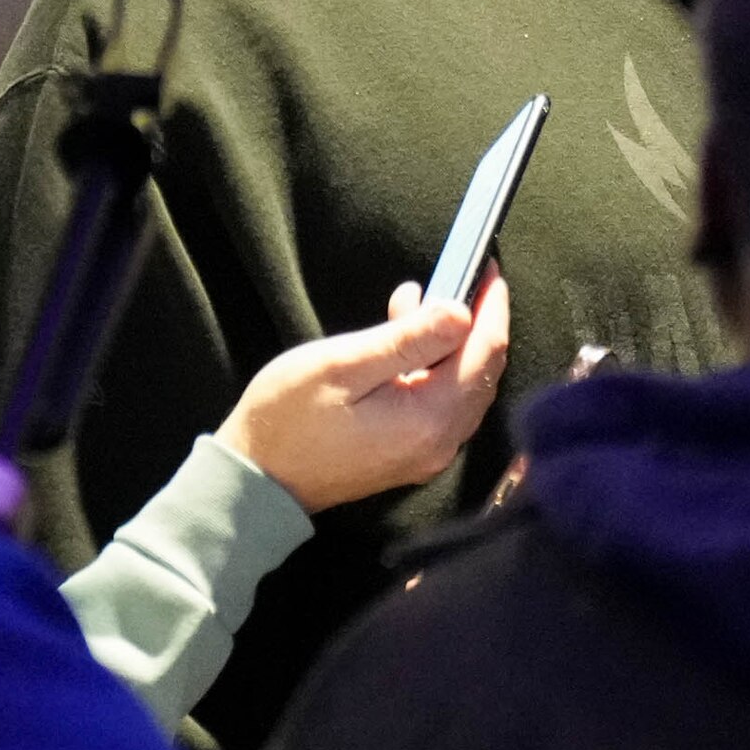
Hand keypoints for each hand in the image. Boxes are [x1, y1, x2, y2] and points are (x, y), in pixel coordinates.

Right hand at [226, 276, 516, 513]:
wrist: (258, 479)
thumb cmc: (288, 419)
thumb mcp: (343, 365)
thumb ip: (406, 339)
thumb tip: (462, 313)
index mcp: (428, 421)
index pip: (484, 354)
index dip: (491, 308)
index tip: (490, 269)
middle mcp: (439, 443)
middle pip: (482, 372)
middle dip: (476, 323)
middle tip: (461, 277)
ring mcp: (427, 453)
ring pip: (464, 387)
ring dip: (452, 343)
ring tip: (415, 303)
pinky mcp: (411, 453)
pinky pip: (443, 403)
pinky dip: (435, 366)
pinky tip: (405, 343)